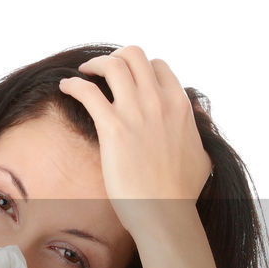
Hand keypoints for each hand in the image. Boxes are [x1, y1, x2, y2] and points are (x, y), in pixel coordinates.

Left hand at [59, 45, 212, 238]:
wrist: (165, 212)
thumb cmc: (181, 192)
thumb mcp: (203, 155)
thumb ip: (198, 133)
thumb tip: (197, 125)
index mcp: (180, 105)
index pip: (159, 67)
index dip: (140, 69)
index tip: (127, 79)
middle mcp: (159, 101)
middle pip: (134, 55)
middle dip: (116, 57)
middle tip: (102, 70)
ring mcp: (136, 112)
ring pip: (113, 64)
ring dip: (94, 64)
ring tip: (83, 73)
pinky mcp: (113, 127)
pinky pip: (88, 91)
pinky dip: (74, 85)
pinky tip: (66, 88)